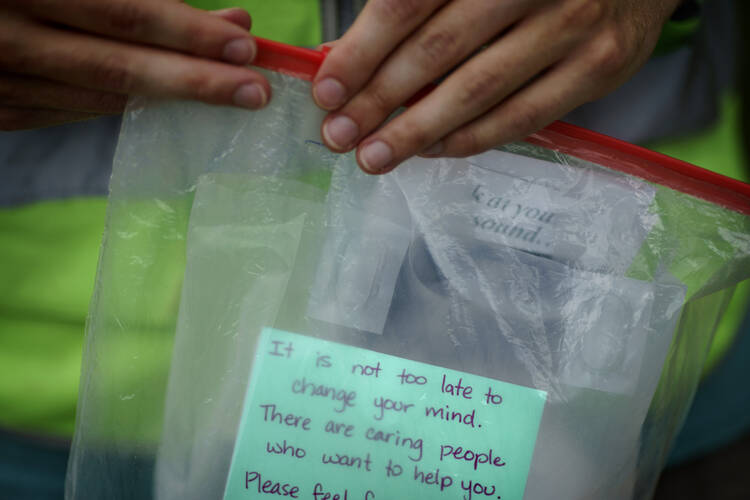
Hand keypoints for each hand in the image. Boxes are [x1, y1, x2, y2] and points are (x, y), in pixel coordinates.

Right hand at [0, 0, 270, 129]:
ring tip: (225, 92)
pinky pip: (73, 110)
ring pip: (99, 95)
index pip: (119, 12)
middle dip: (194, 81)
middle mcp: (2, 36)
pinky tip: (163, 97)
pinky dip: (124, 103)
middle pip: (116, 66)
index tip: (243, 45)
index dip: (185, 31)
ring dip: (168, 97)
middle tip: (255, 92)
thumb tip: (224, 20)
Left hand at [313, 0, 681, 173]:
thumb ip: (416, 4)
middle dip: (378, 99)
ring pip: (476, 91)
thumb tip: (346, 54)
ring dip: (416, 132)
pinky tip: (431, 150)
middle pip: (437, 51)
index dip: (362, 51)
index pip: (408, 3)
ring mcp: (571, 27)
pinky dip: (469, 139)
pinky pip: (521, 117)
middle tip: (339, 134)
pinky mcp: (597, 68)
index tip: (327, 90)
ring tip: (375, 156)